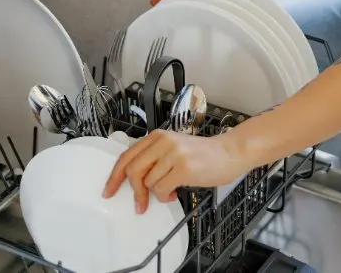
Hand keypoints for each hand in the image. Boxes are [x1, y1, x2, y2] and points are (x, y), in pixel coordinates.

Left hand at [102, 130, 247, 212]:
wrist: (230, 152)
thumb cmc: (204, 154)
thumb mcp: (174, 148)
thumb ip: (154, 157)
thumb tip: (134, 178)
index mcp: (157, 136)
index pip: (126, 156)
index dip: (114, 176)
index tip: (109, 190)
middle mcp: (163, 142)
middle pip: (132, 170)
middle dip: (134, 191)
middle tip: (139, 204)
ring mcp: (173, 154)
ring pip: (148, 182)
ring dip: (156, 194)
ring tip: (169, 192)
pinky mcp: (183, 168)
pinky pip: (161, 189)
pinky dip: (165, 196)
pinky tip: (175, 193)